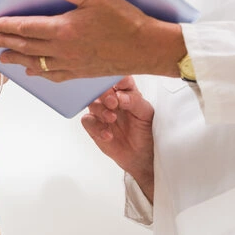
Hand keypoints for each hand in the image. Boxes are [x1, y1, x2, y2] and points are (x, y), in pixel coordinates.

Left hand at [0, 0, 184, 80]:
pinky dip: (40, 74)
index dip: (8, 27)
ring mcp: (71, 64)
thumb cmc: (124, 20)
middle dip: (7, 44)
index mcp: (63, 29)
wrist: (146, 48)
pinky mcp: (81, 73)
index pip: (26, 28)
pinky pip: (54, 76)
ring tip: (5, 59)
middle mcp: (62, 50)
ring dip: (18, 61)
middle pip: (26, 47)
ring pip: (36, 64)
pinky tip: (35, 73)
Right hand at [81, 76, 154, 198]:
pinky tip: (108, 135)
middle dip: (106, 94)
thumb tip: (120, 96)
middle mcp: (112, 99)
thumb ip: (135, 102)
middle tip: (113, 102)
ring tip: (111, 119)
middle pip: (101, 89)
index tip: (120, 84)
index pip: (120, 80)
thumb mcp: (146, 114)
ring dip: (101, 110)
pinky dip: (97, 127)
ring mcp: (101, 112)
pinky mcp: (94, 126)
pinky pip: (88, 121)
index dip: (118, 79)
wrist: (140, 155)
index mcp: (126, 92)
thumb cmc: (145, 131)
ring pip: (92, 103)